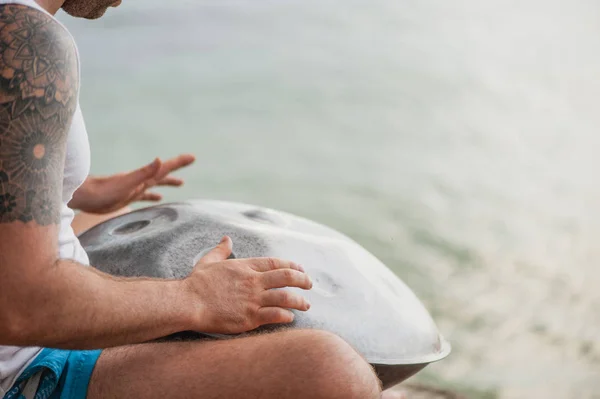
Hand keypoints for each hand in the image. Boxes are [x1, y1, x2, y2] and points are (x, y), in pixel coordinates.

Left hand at [69, 154, 194, 213]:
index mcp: (144, 177)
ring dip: (168, 182)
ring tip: (181, 183)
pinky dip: (153, 195)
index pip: (165, 168)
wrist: (85, 196)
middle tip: (190, 161)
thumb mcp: (128, 182)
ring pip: (156, 184)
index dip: (179, 163)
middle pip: (163, 173)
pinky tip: (157, 198)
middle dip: (177, 168)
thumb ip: (144, 172)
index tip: (192, 157)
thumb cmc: (105, 190)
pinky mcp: (127, 197)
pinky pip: (145, 196)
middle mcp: (141, 180)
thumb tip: (159, 159)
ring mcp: (135, 188)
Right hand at [185, 236, 311, 333]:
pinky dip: (286, 316)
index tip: (301, 269)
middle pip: (287, 277)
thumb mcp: (209, 261)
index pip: (276, 263)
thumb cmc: (197, 283)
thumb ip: (221, 250)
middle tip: (309, 285)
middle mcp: (253, 281)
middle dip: (303, 280)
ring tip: (306, 305)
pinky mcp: (250, 318)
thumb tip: (226, 239)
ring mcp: (253, 300)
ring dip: (300, 301)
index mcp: (246, 266)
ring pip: (286, 297)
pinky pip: (275, 315)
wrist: (188, 302)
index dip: (292, 265)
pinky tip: (290, 318)